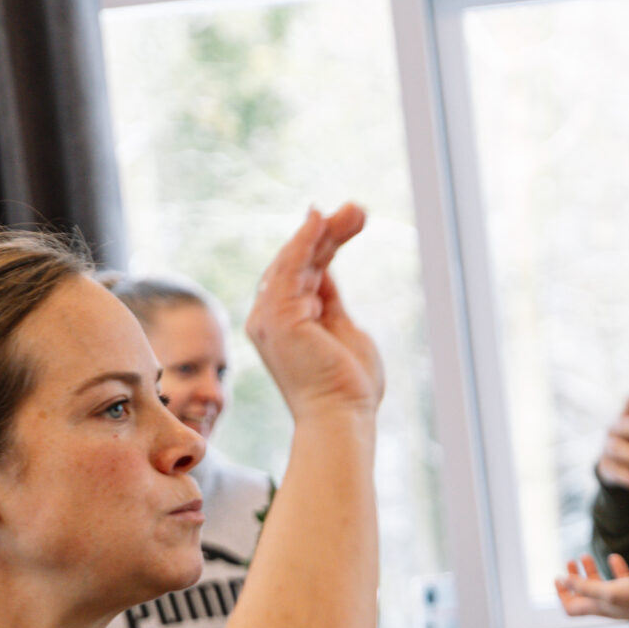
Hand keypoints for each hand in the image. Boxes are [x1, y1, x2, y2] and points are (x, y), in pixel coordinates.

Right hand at [245, 204, 382, 418]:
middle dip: (328, 232)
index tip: (347, 221)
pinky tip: (321, 221)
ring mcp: (269, 318)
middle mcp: (269, 318)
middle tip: (359, 209)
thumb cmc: (348, 387)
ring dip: (323, 231)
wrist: (342, 418)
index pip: (303, 273)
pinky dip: (304, 243)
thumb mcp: (343, 330)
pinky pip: (288, 270)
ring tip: (355, 210)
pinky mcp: (277, 318)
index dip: (323, 243)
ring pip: (293, 261)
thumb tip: (325, 271)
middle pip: (297, 262)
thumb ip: (331, 301)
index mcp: (286, 322)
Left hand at [554, 553, 628, 627]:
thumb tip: (563, 581)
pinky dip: (615, 568)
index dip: (562, 595)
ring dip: (590, 571)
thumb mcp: (609, 591)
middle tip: (571, 561)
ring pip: (601, 585)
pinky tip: (614, 557)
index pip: (572, 607)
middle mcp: (608, 604)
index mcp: (598, 607)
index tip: (558, 578)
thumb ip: (585, 587)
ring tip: (585, 555)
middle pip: (583, 594)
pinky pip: (622, 580)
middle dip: (574, 579)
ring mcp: (623, 598)